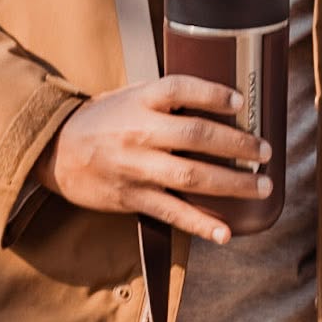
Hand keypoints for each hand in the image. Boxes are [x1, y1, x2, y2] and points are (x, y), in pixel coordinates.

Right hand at [35, 76, 271, 244]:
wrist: (56, 150)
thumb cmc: (102, 119)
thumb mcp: (131, 95)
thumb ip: (168, 98)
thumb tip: (219, 100)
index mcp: (141, 100)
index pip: (181, 89)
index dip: (213, 93)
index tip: (240, 100)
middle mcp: (140, 132)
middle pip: (197, 135)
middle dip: (238, 144)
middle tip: (265, 152)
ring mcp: (137, 167)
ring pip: (192, 175)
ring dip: (232, 183)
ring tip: (262, 186)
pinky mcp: (133, 197)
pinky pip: (173, 212)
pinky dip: (201, 224)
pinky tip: (225, 232)